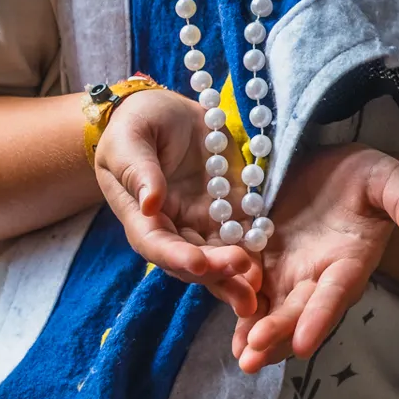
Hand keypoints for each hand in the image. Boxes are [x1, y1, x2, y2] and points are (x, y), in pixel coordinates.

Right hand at [93, 88, 261, 315]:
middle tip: (242, 269)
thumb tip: (150, 203)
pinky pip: (242, 233)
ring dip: (235, 274)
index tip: (198, 264)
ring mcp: (201, 220)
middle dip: (215, 271)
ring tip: (256, 286)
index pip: (155, 244)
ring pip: (218, 256)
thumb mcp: (129, 139)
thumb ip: (138, 170)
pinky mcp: (228, 207)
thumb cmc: (136, 123)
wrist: (165, 112)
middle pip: (191, 259)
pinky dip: (254, 248)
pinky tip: (269, 263)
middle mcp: (173, 225)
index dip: (176, 257)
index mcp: (141, 215)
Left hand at [231, 143, 398, 373]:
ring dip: (257, 335)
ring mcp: (287, 272)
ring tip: (242, 356)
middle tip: (255, 355)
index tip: (305, 344)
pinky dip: (240, 312)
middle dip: (278, 334)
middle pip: (298, 310)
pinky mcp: (262, 262)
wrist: (327, 165)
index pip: (334, 293)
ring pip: (272, 310)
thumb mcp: (386, 178)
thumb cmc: (363, 175)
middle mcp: (317, 276)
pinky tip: (230, 337)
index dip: (320, 317)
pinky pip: (248, 292)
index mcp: (349, 260)